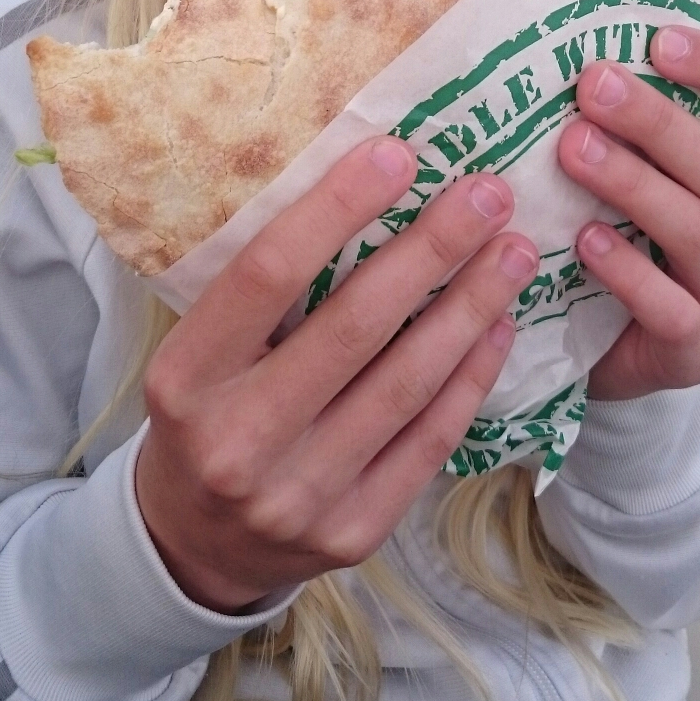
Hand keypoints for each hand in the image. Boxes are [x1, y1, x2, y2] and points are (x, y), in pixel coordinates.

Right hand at [135, 138, 538, 610]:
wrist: (194, 547)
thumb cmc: (206, 414)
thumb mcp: (200, 351)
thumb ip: (262, 290)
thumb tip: (367, 181)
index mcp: (185, 379)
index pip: (266, 276)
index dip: (336, 207)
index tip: (398, 153)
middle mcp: (237, 441)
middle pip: (353, 328)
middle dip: (431, 251)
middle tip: (488, 194)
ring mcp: (298, 495)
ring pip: (405, 385)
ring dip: (470, 308)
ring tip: (514, 251)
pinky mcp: (354, 533)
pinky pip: (428, 442)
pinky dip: (470, 377)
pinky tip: (500, 326)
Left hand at [557, 27, 699, 401]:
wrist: (603, 346)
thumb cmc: (617, 234)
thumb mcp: (631, 167)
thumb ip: (622, 116)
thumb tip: (573, 39)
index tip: (659, 41)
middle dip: (655, 120)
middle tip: (591, 86)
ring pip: (697, 230)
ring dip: (633, 183)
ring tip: (572, 150)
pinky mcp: (697, 352)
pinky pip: (672, 308)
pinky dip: (627, 271)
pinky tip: (585, 240)